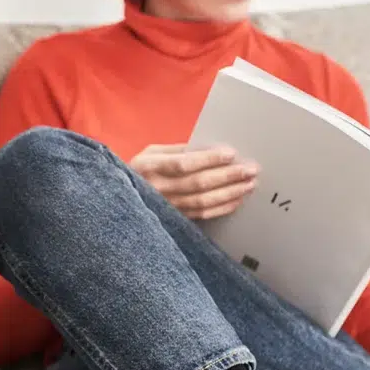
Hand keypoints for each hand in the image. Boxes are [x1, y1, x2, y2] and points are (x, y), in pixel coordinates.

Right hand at [130, 143, 259, 219]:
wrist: (118, 201)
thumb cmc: (138, 170)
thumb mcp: (150, 152)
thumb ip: (177, 150)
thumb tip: (208, 149)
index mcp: (150, 167)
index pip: (183, 164)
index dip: (208, 159)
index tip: (231, 154)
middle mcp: (158, 189)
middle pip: (198, 184)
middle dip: (228, 176)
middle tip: (250, 170)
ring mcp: (167, 207)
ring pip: (203, 202)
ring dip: (229, 193)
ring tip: (249, 184)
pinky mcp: (175, 219)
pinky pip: (201, 215)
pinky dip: (221, 208)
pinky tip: (236, 200)